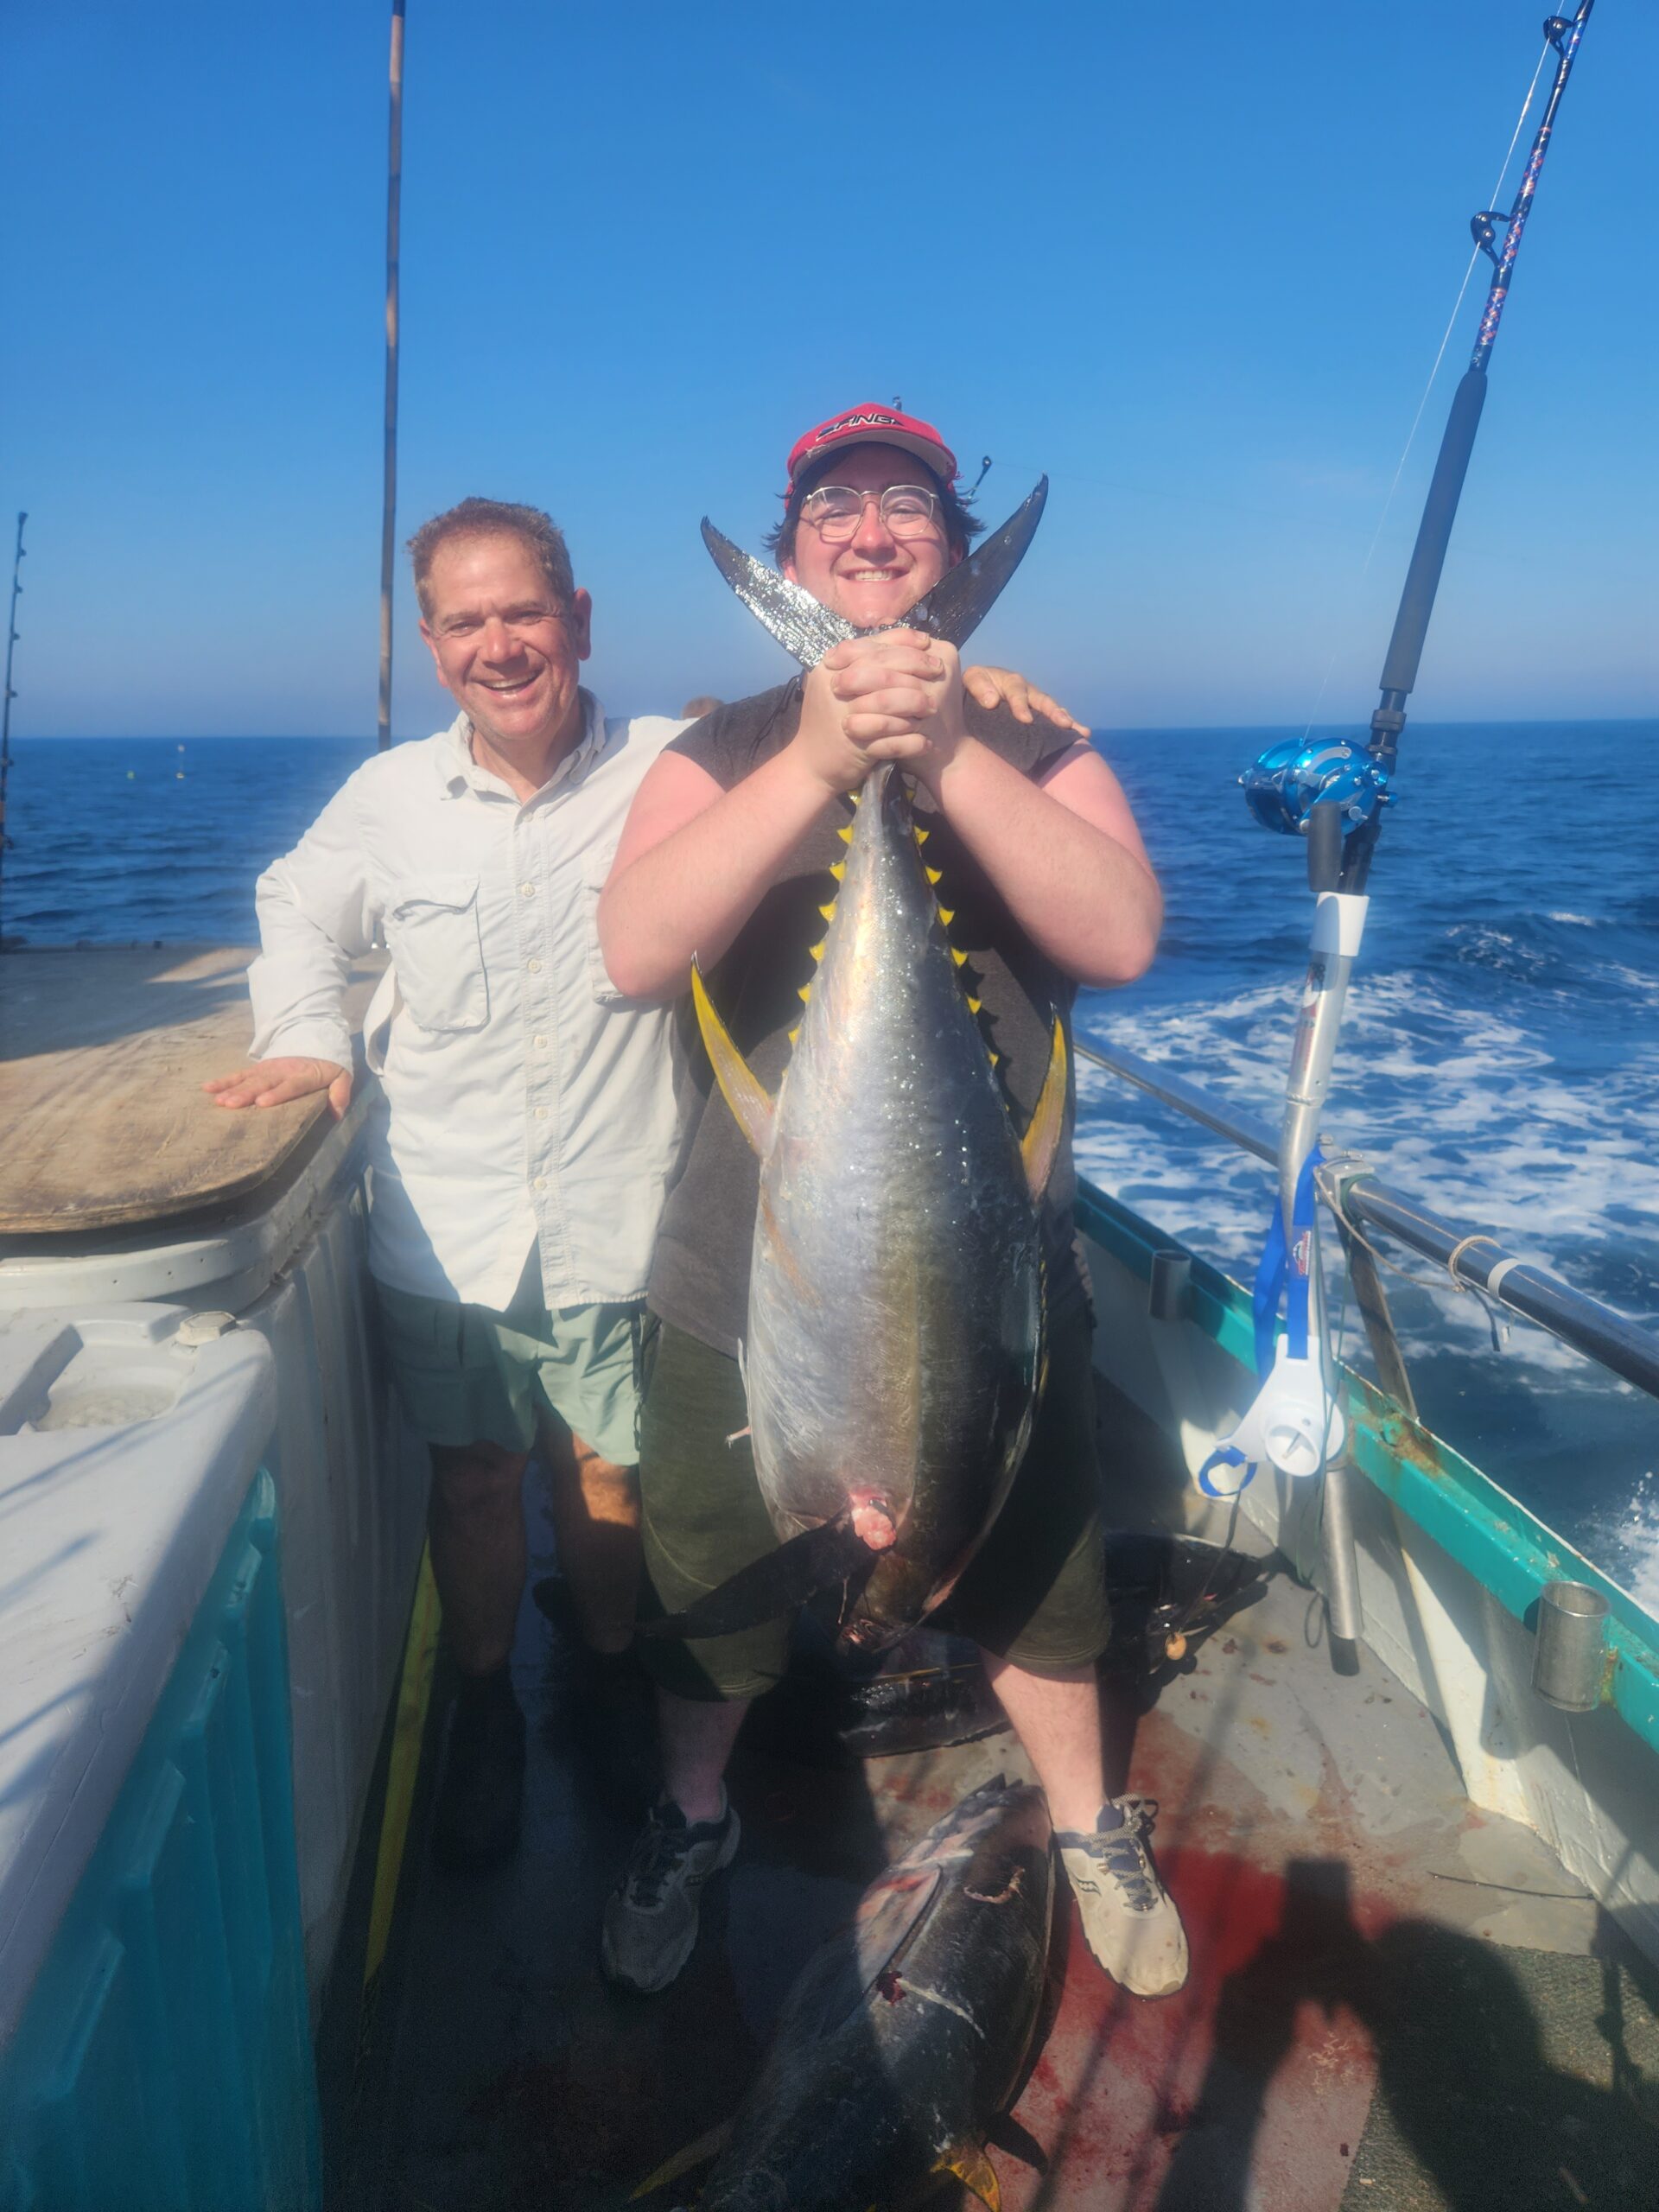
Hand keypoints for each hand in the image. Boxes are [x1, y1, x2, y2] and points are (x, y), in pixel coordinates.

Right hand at [204, 1057, 351, 1117]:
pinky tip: (208, 1088)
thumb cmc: (328, 1066)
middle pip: (263, 1083)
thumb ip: (340, 1093)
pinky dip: (223, 1081)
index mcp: (303, 1075)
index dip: (276, 1094)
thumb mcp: (342, 1076)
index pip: (289, 1086)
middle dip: (245, 1094)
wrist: (316, 1040)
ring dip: (232, 1089)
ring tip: (218, 1100)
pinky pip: (238, 1074)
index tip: (262, 1103)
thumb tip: (337, 1114)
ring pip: (248, 1079)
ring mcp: (267, 1069)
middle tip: (230, 1104)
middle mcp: (282, 1071)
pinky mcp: (257, 1069)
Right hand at [789, 631, 967, 796]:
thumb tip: (899, 643)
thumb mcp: (840, 686)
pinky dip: (912, 742)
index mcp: (831, 669)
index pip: (871, 646)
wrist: (811, 766)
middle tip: (938, 669)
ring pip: (887, 701)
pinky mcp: (855, 745)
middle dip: (915, 666)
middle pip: (882, 667)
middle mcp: (835, 687)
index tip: (927, 642)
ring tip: (934, 706)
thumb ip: (862, 665)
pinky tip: (927, 742)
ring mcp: (844, 716)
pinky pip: (891, 740)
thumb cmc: (830, 722)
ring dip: (915, 702)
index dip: (902, 641)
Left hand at [963, 664, 1088, 735]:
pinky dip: (1066, 729)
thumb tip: (991, 702)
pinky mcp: (1038, 716)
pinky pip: (1053, 722)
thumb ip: (979, 687)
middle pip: (1044, 701)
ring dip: (1067, 721)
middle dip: (1055, 712)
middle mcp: (1028, 692)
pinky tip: (1080, 738)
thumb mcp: (973, 679)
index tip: (1025, 719)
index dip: (1021, 705)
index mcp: (1012, 682)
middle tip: (1065, 724)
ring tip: (1082, 732)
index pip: (1018, 692)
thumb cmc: (976, 685)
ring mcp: (1035, 704)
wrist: (978, 692)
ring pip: (1053, 711)